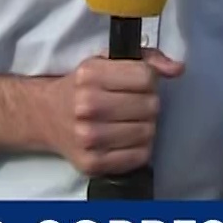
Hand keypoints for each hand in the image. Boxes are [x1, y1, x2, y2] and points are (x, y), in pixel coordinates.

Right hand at [49, 49, 184, 176]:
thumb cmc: (82, 87)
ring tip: (129, 122)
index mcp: (91, 74)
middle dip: (148, 104)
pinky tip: (126, 140)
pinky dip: (139, 149)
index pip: (146, 77)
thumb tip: (177, 69)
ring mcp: (88, 137)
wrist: (45, 115)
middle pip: (150, 105)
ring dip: (145, 127)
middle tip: (133, 105)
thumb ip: (146, 59)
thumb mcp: (107, 61)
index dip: (149, 79)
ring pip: (147, 132)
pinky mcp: (92, 163)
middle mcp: (87, 105)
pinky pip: (139, 157)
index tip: (139, 83)